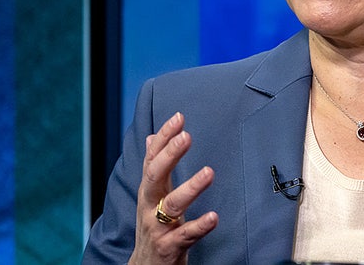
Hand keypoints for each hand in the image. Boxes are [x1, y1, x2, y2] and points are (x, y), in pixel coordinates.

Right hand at [129, 112, 217, 264]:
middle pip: (155, 176)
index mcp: (149, 190)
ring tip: (209, 172)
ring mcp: (157, 227)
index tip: (179, 117)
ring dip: (190, 188)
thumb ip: (154, 167)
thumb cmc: (153, 226)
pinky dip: (199, 226)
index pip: (152, 158)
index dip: (163, 137)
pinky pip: (185, 235)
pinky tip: (213, 217)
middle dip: (169, 155)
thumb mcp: (152, 195)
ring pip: (171, 205)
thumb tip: (150, 137)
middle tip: (186, 136)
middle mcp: (149, 206)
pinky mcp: (169, 247)